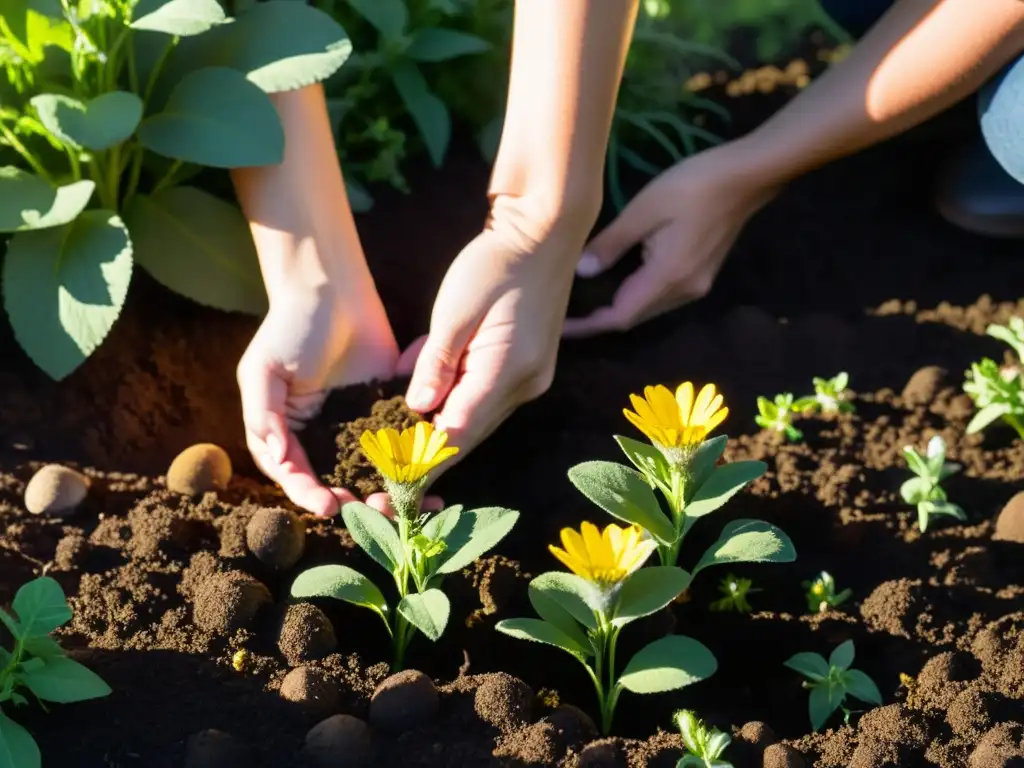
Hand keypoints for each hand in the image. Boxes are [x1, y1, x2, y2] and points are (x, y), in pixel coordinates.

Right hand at [237, 282, 398, 516]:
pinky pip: (398, 443)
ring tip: (400, 503)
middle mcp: (319, 436)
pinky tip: (426, 476)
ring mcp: (354, 426)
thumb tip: (273, 454)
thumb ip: (262, 413)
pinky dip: (411, 461)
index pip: (294, 474)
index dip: (308, 494)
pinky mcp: (386, 411)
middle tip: (370, 510)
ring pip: (368, 470)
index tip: (328, 506)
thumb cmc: (290, 326)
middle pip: (333, 480)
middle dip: (351, 501)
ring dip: (383, 489)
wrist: (332, 289)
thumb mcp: (264, 369)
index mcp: (284, 433)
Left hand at [401, 197, 588, 466]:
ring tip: (402, 439)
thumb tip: (417, 408)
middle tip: (391, 468)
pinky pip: (488, 396)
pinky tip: (429, 396)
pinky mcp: (530, 367)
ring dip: (443, 424)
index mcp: (507, 371)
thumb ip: (435, 363)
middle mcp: (526, 385)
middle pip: (471, 431)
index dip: (427, 459)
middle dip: (432, 452)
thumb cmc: (496, 263)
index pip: (459, 432)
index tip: (397, 479)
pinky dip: (458, 399)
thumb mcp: (454, 311)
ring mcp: (532, 378)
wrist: (545, 232)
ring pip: (478, 416)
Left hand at [562, 145, 779, 336]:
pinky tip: (617, 281)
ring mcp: (697, 285)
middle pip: (634, 317)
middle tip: (563, 311)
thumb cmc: (693, 185)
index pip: (620, 316)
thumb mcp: (644, 209)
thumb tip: (582, 272)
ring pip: (647, 308)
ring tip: (584, 299)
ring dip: (617, 307)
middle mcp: (684, 291)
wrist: (747, 176)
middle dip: (599, 319)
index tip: (560, 326)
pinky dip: (636, 294)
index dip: (588, 325)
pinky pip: (661, 295)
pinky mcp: (702, 275)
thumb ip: (611, 244)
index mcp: (668, 277)